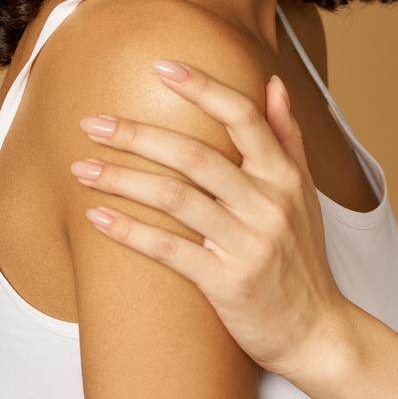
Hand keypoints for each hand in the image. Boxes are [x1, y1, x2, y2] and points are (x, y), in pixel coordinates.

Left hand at [70, 59, 353, 381]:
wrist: (317, 331)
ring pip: (175, 198)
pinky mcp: (226, 283)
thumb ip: (286, 136)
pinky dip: (130, 232)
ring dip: (121, 179)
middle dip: (136, 135)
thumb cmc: (303, 257)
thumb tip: (273, 82)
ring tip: (80, 168)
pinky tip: (97, 217)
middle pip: (194, 155)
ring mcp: (248, 243)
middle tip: (91, 123)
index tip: (161, 67)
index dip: (202, 87)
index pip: (243, 117)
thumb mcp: (304, 193)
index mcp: (285, 175)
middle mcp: (268, 203)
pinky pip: (170, 250)